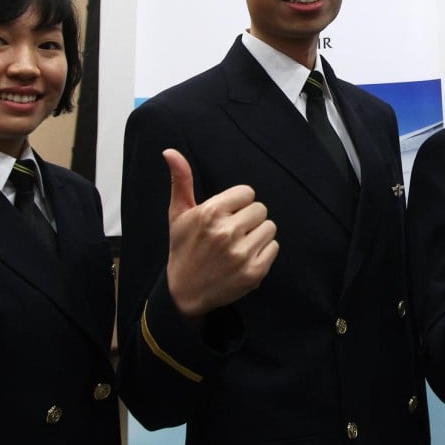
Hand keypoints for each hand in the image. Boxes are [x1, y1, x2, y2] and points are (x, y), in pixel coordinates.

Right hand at [163, 149, 278, 321]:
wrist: (185, 293)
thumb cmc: (183, 249)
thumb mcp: (178, 214)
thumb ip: (180, 180)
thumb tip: (170, 151)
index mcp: (210, 213)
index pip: (247, 192)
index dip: (237, 203)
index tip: (226, 215)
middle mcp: (226, 232)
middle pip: (260, 209)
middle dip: (248, 218)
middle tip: (232, 231)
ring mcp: (242, 254)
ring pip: (270, 227)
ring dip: (257, 234)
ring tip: (238, 244)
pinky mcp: (254, 272)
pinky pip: (274, 247)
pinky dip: (263, 251)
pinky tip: (245, 257)